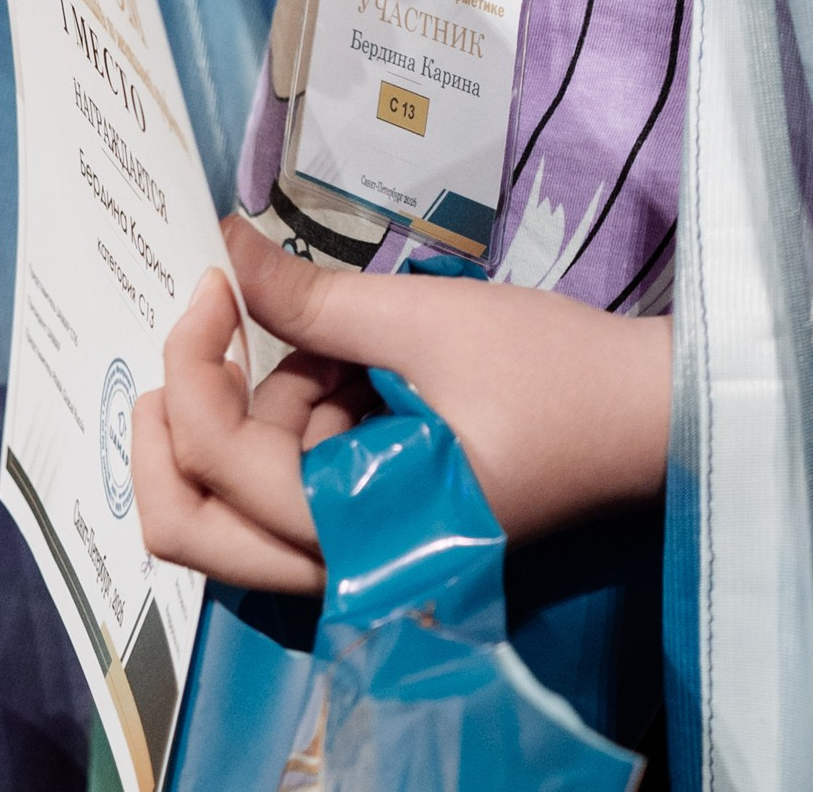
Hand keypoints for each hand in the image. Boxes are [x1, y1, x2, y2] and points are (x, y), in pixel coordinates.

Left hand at [133, 215, 672, 592]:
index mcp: (359, 534)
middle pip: (194, 527)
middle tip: (199, 322)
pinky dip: (301, 411)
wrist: (641, 415)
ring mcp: (358, 549)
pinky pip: (295, 477)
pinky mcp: (375, 522)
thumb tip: (227, 245)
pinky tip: (349, 355)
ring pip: (240, 495)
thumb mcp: (422, 321)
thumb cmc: (549, 373)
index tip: (221, 278)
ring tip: (334, 328)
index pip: (221, 464)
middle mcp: (345, 566)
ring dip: (260, 402)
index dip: (195, 362)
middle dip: (171, 420)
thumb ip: (313, 298)